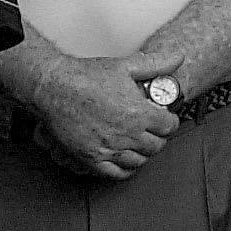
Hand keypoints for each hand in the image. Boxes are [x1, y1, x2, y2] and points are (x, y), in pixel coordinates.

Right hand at [25, 50, 181, 179]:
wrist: (52, 87)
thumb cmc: (84, 76)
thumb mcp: (123, 65)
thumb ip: (155, 63)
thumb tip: (178, 57)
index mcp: (140, 113)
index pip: (170, 126)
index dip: (168, 120)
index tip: (162, 118)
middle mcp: (128, 134)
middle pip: (157, 146)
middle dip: (156, 137)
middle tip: (149, 130)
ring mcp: (110, 148)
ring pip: (139, 160)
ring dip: (141, 152)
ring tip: (135, 143)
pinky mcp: (92, 157)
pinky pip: (117, 173)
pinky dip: (125, 169)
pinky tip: (123, 159)